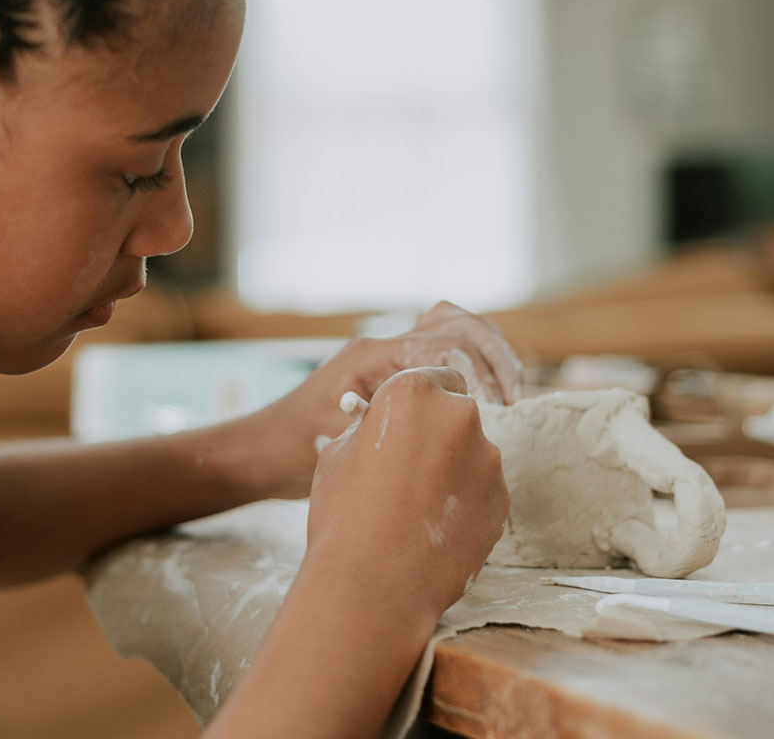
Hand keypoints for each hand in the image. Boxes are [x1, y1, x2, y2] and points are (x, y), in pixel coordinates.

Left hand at [252, 301, 522, 497]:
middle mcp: (383, 346)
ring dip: (487, 351)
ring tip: (509, 391)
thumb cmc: (291, 452)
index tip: (497, 409)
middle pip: (456, 321)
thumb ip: (388, 423)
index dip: (479, 373)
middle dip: (493, 353)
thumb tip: (449, 418)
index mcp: (373, 355)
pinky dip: (472, 362)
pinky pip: (442, 349)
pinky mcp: (392, 372)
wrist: (261, 452)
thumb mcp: (339, 440)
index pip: (444, 344)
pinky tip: (487, 397)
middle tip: (512, 395)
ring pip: (453, 326)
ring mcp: (388, 355)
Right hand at [303, 367, 508, 628]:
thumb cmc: (344, 515)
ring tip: (419, 507)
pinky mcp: (502, 499)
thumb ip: (375, 426)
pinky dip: (467, 502)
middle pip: (459, 412)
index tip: (413, 420)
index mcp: (414, 391)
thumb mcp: (339, 451)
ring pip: (474, 452)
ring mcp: (487, 459)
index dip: (424, 400)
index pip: (436, 376)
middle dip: (441, 433)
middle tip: (412, 467)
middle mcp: (460, 415)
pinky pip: (484, 489)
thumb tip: (390, 425)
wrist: (372, 585)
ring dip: (454, 469)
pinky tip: (436, 528)